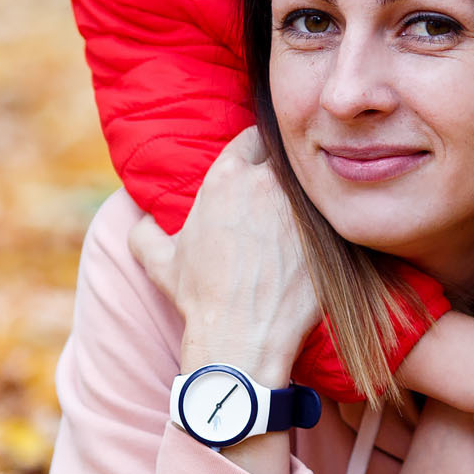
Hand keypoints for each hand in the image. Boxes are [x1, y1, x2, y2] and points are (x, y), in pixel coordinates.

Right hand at [129, 128, 320, 388]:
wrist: (241, 336)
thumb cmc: (199, 298)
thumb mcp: (159, 262)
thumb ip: (144, 232)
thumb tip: (140, 221)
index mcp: (226, 178)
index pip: (252, 137)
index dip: (257, 147)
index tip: (261, 162)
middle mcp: (267, 183)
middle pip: (287, 153)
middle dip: (286, 163)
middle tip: (286, 185)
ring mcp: (301, 207)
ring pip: (313, 182)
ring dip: (309, 192)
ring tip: (308, 210)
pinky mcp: (327, 234)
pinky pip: (333, 215)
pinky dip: (329, 222)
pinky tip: (326, 236)